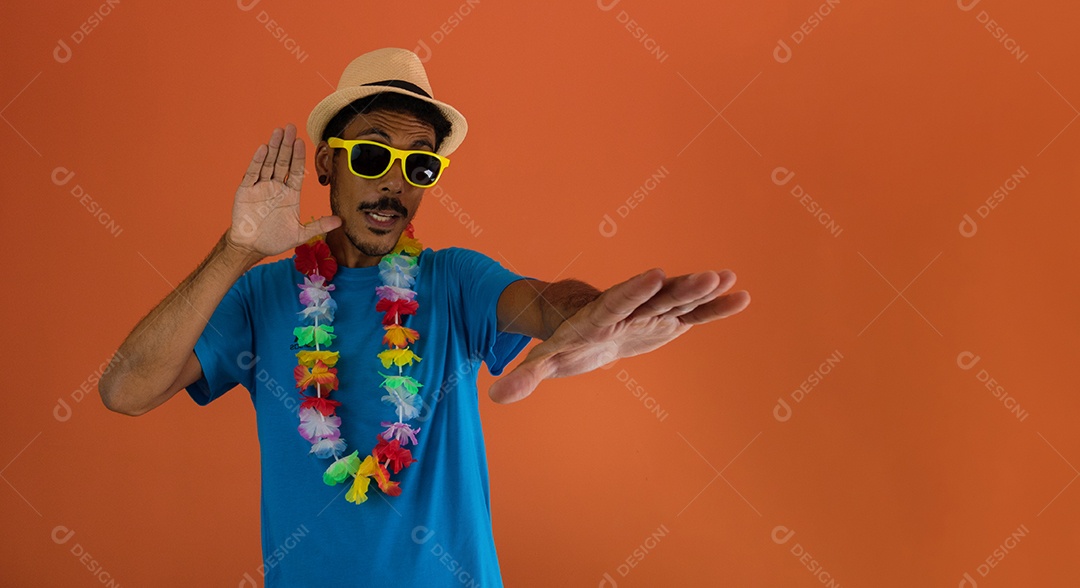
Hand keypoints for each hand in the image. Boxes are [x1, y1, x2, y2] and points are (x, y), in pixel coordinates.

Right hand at [225, 123, 341, 258]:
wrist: (251, 246)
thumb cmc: (275, 239)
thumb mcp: (300, 234)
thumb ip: (318, 226)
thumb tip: (340, 221)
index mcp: (290, 194)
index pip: (296, 171)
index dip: (299, 157)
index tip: (303, 142)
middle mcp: (276, 187)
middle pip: (283, 162)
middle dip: (287, 146)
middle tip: (291, 127)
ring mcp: (261, 187)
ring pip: (268, 163)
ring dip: (274, 148)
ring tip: (278, 132)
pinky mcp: (246, 190)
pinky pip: (252, 173)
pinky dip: (258, 161)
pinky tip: (263, 149)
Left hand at [487, 268, 749, 403]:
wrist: (585, 326)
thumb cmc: (564, 342)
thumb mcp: (546, 358)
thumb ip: (526, 375)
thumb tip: (495, 395)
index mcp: (602, 314)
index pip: (618, 299)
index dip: (636, 289)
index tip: (655, 274)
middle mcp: (631, 308)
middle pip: (657, 296)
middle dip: (681, 287)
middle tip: (708, 274)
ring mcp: (652, 312)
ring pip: (679, 300)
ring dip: (703, 291)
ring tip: (730, 278)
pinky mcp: (667, 321)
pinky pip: (694, 315)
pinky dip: (715, 308)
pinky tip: (741, 297)